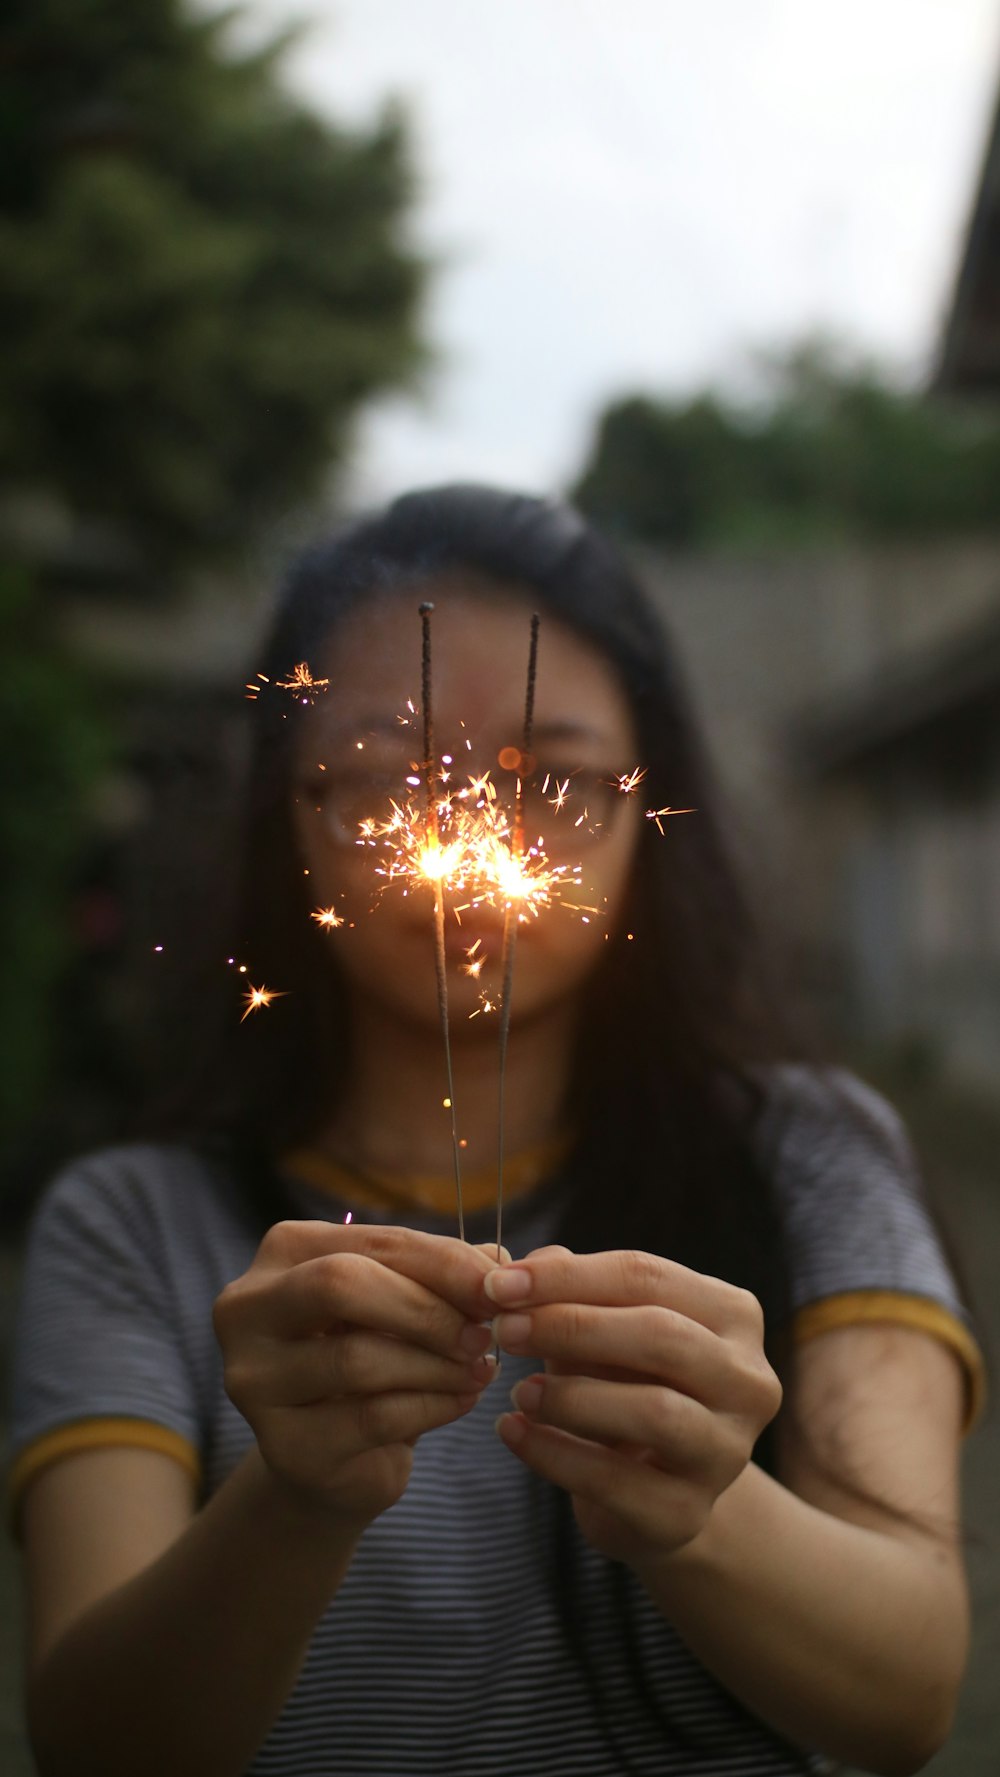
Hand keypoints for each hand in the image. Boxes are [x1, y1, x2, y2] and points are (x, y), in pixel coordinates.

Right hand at [214, 1222, 499, 1528]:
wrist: (336, 1458)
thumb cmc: (373, 1359)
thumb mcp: (403, 1303)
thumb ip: (442, 1276)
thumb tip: (499, 1261)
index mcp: (282, 1254)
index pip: (373, 1242)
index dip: (444, 1262)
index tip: (500, 1286)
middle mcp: (247, 1310)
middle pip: (342, 1285)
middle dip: (428, 1309)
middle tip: (486, 1332)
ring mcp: (255, 1380)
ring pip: (358, 1358)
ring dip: (438, 1364)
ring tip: (480, 1369)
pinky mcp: (283, 1445)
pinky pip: (372, 1418)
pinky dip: (432, 1406)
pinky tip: (463, 1399)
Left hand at [485, 1245, 781, 1567]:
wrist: (650, 1491)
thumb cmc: (626, 1386)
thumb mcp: (603, 1330)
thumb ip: (570, 1290)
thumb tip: (532, 1263)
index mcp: (733, 1316)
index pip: (648, 1277)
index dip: (568, 1277)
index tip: (500, 1282)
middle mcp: (747, 1381)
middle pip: (660, 1336)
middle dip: (572, 1327)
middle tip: (505, 1329)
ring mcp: (727, 1452)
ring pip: (655, 1411)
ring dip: (572, 1395)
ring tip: (517, 1390)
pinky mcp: (688, 1514)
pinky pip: (617, 1480)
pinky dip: (553, 1453)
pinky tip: (511, 1431)